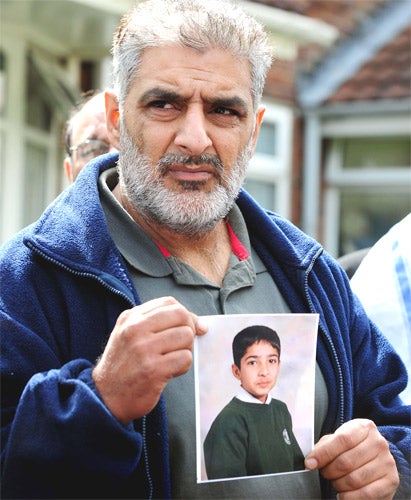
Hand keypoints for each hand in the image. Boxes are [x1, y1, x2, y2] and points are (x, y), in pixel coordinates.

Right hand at [92, 296, 206, 423]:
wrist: (105, 397)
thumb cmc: (124, 365)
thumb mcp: (130, 334)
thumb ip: (158, 323)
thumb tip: (200, 323)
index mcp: (130, 318)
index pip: (169, 303)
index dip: (185, 314)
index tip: (189, 326)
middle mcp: (135, 330)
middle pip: (181, 316)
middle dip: (189, 329)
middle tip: (183, 344)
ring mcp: (144, 349)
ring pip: (186, 336)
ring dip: (186, 349)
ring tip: (173, 359)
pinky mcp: (153, 370)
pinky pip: (185, 358)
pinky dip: (183, 366)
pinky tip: (170, 371)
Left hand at [305, 419, 398, 498]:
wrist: (376, 457)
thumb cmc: (353, 447)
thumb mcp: (338, 439)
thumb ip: (325, 446)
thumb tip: (311, 460)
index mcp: (364, 427)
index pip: (342, 439)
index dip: (323, 453)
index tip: (310, 463)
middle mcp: (379, 442)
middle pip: (346, 461)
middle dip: (329, 471)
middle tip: (325, 473)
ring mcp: (387, 462)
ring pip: (354, 479)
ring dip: (339, 484)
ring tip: (336, 482)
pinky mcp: (391, 481)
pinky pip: (366, 494)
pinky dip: (350, 497)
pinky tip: (344, 494)